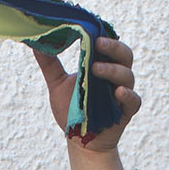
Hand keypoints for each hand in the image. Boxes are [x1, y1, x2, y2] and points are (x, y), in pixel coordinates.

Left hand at [34, 37, 140, 153]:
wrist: (80, 140)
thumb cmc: (72, 110)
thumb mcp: (58, 84)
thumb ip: (50, 64)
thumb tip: (34, 42)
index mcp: (103, 64)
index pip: (109, 44)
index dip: (104, 35)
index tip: (91, 29)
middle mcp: (116, 75)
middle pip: (124, 54)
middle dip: (112, 47)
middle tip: (97, 43)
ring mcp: (123, 92)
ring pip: (127, 75)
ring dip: (113, 70)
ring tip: (96, 69)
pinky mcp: (127, 110)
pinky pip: (133, 100)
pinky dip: (127, 95)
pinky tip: (117, 92)